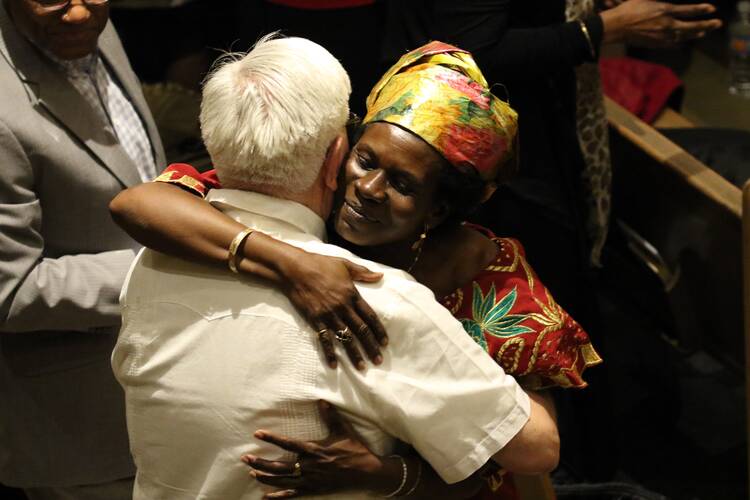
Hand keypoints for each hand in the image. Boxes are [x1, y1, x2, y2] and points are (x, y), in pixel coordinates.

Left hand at [241, 401, 395, 498]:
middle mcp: (309, 466)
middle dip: (261, 462)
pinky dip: (278, 496)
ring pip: (282, 480)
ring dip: (265, 477)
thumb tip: (321, 400)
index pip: (288, 443)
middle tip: (246, 459)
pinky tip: (266, 497)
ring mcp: (310, 480)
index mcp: (314, 449)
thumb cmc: (354, 450)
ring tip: (251, 473)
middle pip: (279, 465)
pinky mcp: (314, 490)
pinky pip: (292, 494)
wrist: (366, 472)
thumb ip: (330, 416)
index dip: (272, 438)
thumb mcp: (343, 430)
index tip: (258, 434)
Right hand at [280, 251, 387, 369]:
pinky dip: (329, 353)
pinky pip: (324, 339)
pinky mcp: (315, 319)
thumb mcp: (345, 264)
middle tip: (378, 360)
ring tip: (362, 367)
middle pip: (360, 330)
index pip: (370, 316)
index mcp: (352, 294)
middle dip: (370, 347)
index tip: (384, 343)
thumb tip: (380, 276)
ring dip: (354, 354)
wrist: (295, 269)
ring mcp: (328, 314)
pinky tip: (334, 365)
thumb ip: (363, 273)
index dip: (378, 331)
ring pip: (345, 338)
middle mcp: (342, 307)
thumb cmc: (320, 264)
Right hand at [602, 0, 721, 46]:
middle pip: (690, 26)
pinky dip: (679, 42)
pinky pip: (671, 43)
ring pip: (683, 36)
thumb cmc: (629, 9)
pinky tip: (684, 41)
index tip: (712, 9)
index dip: (701, 9)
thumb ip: (659, 1)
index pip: (688, 10)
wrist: (616, 26)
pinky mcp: (655, 43)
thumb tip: (669, 5)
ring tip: (703, 33)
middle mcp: (666, 24)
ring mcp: (661, 36)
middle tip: (717, 24)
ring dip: (695, 34)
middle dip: (705, 25)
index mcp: (665, 10)